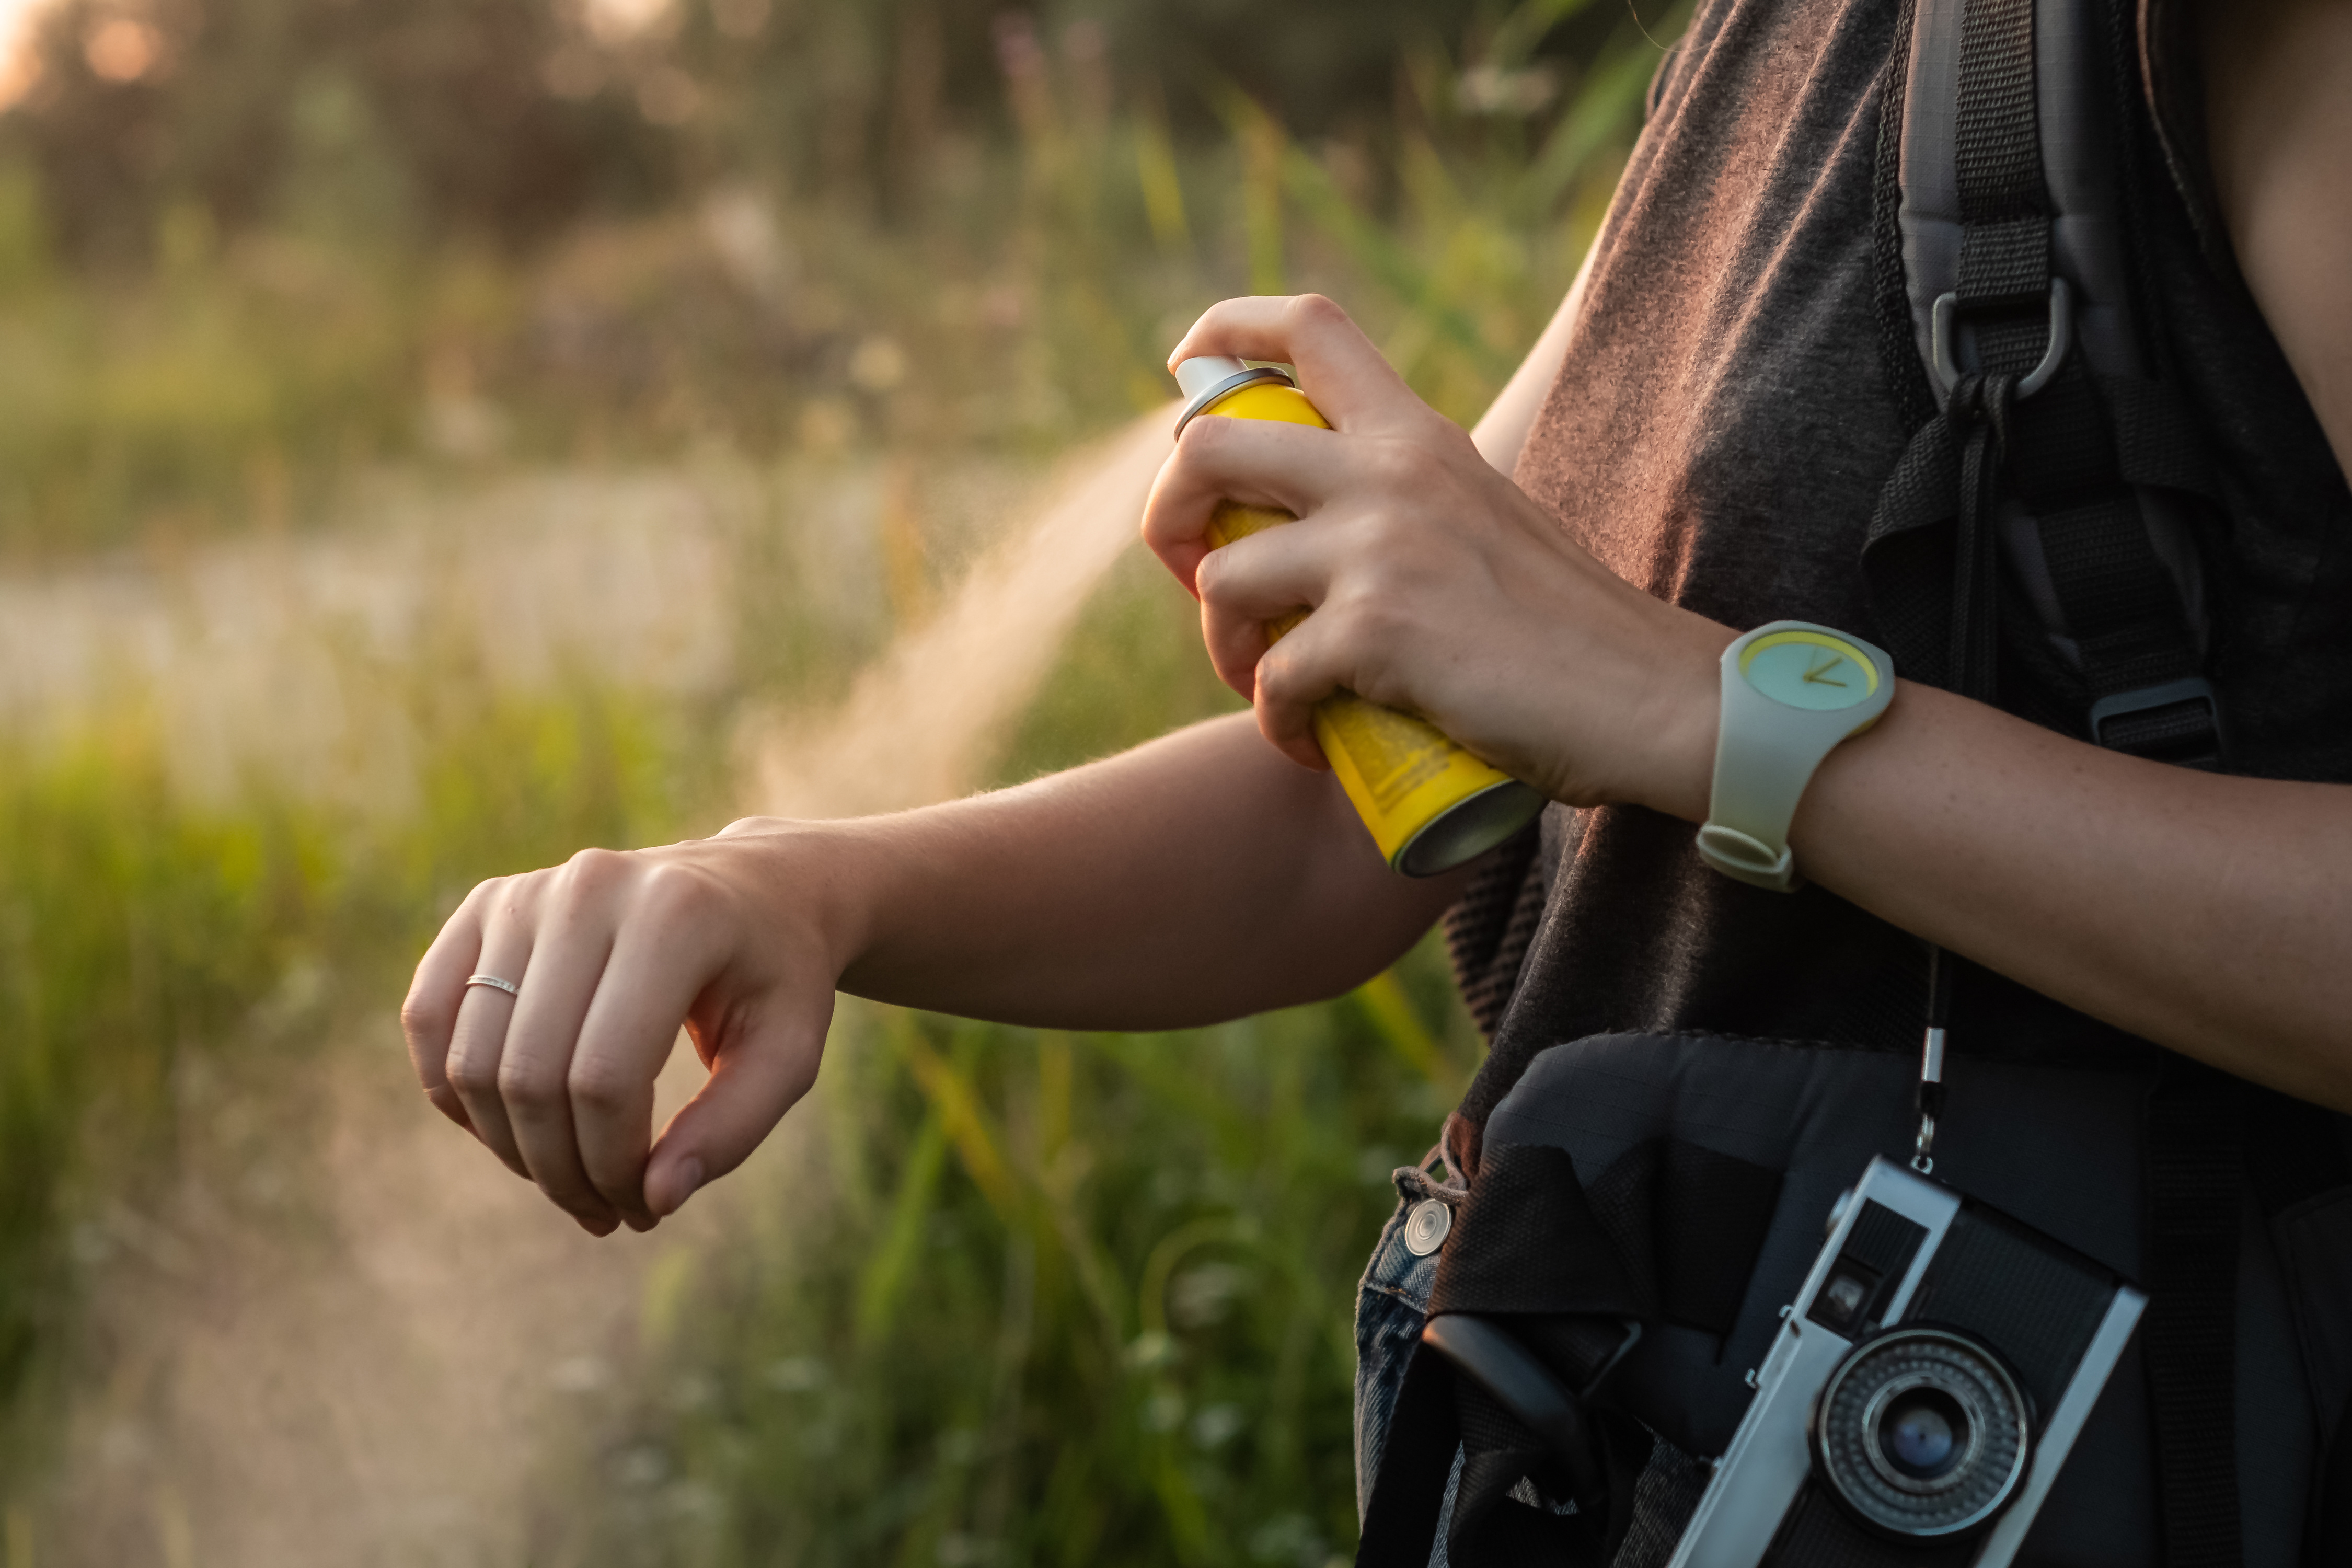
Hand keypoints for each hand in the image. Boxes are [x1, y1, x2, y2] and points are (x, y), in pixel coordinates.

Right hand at [399, 821, 841, 1232]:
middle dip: (561, 1169)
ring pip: (472, 1059)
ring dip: (509, 1147)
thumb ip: (731, 1129)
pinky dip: (455, 1094)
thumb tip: (654, 1199)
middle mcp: (589, 889)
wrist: (754, 889)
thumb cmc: (775, 979)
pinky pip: (428, 1016)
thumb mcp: (786, 1054)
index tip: (646, 1206)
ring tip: (570, 1178)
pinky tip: (513, 1129)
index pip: (605, 1076)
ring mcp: (527, 891)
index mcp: (674, 916)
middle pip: (530, 1074)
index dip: (612, 1165)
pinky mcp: (485, 904)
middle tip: (606, 1211)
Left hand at [1143, 294, 1733, 816]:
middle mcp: (1391, 472)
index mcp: (1419, 435)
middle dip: (1167, 514)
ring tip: (1265, 683)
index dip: (1220, 333)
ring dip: (1222, 645)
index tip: (1184, 375)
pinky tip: (1310, 742)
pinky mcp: (1378, 633)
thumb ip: (1412, 503)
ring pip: (1221, 576)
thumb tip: (1324, 531)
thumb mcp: (1484, 518)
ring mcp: (1381, 548)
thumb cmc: (1568, 630)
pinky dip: (1276, 723)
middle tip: (1194, 574)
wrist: (1649, 698)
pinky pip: (1272, 679)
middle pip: (1207, 445)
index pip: (1305, 327)